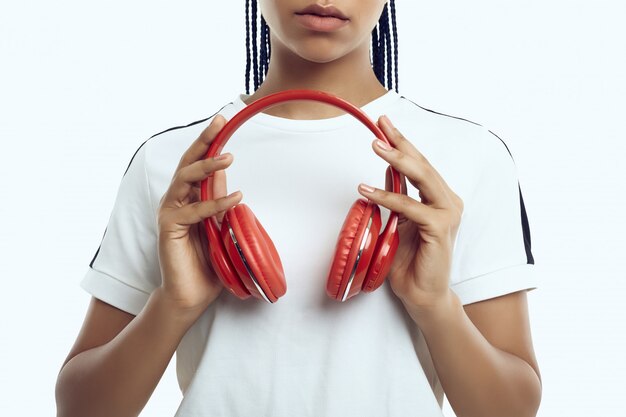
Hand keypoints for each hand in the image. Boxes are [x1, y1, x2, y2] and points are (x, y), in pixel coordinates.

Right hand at [157, 114, 242, 315]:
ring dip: (207, 166)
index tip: (222, 121)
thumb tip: (226, 174)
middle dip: (203, 141)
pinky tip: (236, 198)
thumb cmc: (206, 261)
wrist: (190, 294)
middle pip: (187, 163)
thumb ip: (217, 199)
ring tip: (228, 156)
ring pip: (185, 180)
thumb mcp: (218, 224)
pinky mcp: (169, 228)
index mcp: (188, 197)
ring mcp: (170, 213)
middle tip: (220, 122)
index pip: (197, 163)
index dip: (208, 142)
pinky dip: (215, 204)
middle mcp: (176, 200)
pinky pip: (193, 211)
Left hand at [357, 115, 463, 311]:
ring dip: (397, 160)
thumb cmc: (409, 261)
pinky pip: (410, 207)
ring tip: (375, 145)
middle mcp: (448, 203)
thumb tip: (387, 170)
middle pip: (423, 165)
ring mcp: (448, 215)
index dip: (403, 142)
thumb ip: (397, 196)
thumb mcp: (398, 221)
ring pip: (422, 178)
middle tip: (381, 124)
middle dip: (401, 142)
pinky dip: (388, 197)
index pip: (420, 165)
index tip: (384, 123)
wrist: (421, 294)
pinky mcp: (440, 229)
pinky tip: (367, 189)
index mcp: (439, 199)